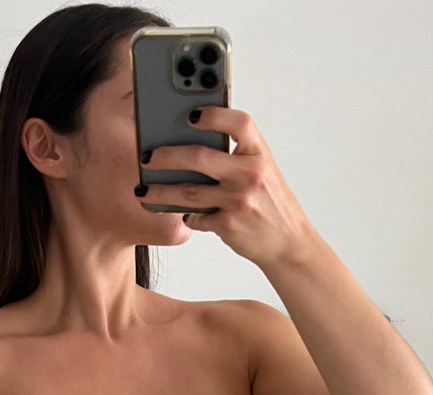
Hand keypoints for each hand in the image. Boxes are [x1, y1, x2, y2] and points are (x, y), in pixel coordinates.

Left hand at [137, 107, 315, 269]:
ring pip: (188, 192)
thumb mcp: (263, 171)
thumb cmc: (270, 202)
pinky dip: (187, 217)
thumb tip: (192, 142)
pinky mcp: (228, 225)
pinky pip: (196, 218)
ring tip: (143, 190)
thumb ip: (237, 155)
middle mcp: (251, 174)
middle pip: (199, 157)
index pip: (239, 122)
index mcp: (260, 153)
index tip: (190, 114)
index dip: (214, 114)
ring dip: (161, 191)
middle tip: (147, 157)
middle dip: (166, 156)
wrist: (289, 242)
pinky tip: (180, 215)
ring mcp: (238, 200)